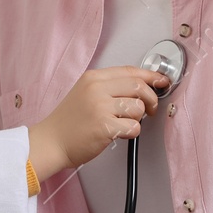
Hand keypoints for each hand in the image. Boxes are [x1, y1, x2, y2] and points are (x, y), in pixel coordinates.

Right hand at [31, 66, 165, 175]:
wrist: (51, 142)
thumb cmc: (69, 122)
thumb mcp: (85, 93)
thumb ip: (109, 87)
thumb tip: (141, 85)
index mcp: (93, 78)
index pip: (130, 71)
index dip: (151, 76)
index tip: (162, 81)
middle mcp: (96, 89)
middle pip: (139, 86)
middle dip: (151, 100)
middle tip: (150, 110)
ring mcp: (100, 107)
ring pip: (138, 108)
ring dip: (137, 119)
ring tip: (121, 123)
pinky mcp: (104, 126)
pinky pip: (134, 127)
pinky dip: (131, 132)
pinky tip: (117, 133)